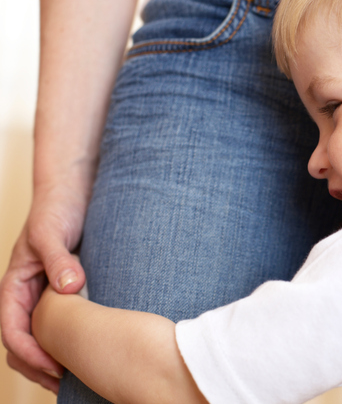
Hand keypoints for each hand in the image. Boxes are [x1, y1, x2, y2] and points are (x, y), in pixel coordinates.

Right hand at [1, 184, 87, 392]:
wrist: (71, 193)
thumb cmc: (57, 209)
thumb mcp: (53, 233)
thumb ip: (58, 259)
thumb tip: (68, 287)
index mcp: (14, 286)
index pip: (12, 331)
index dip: (31, 354)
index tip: (55, 369)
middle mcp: (26, 295)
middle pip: (23, 344)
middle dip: (41, 367)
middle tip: (69, 384)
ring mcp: (43, 295)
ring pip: (41, 338)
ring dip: (54, 359)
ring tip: (80, 377)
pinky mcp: (63, 292)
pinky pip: (62, 324)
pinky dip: (70, 342)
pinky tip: (93, 350)